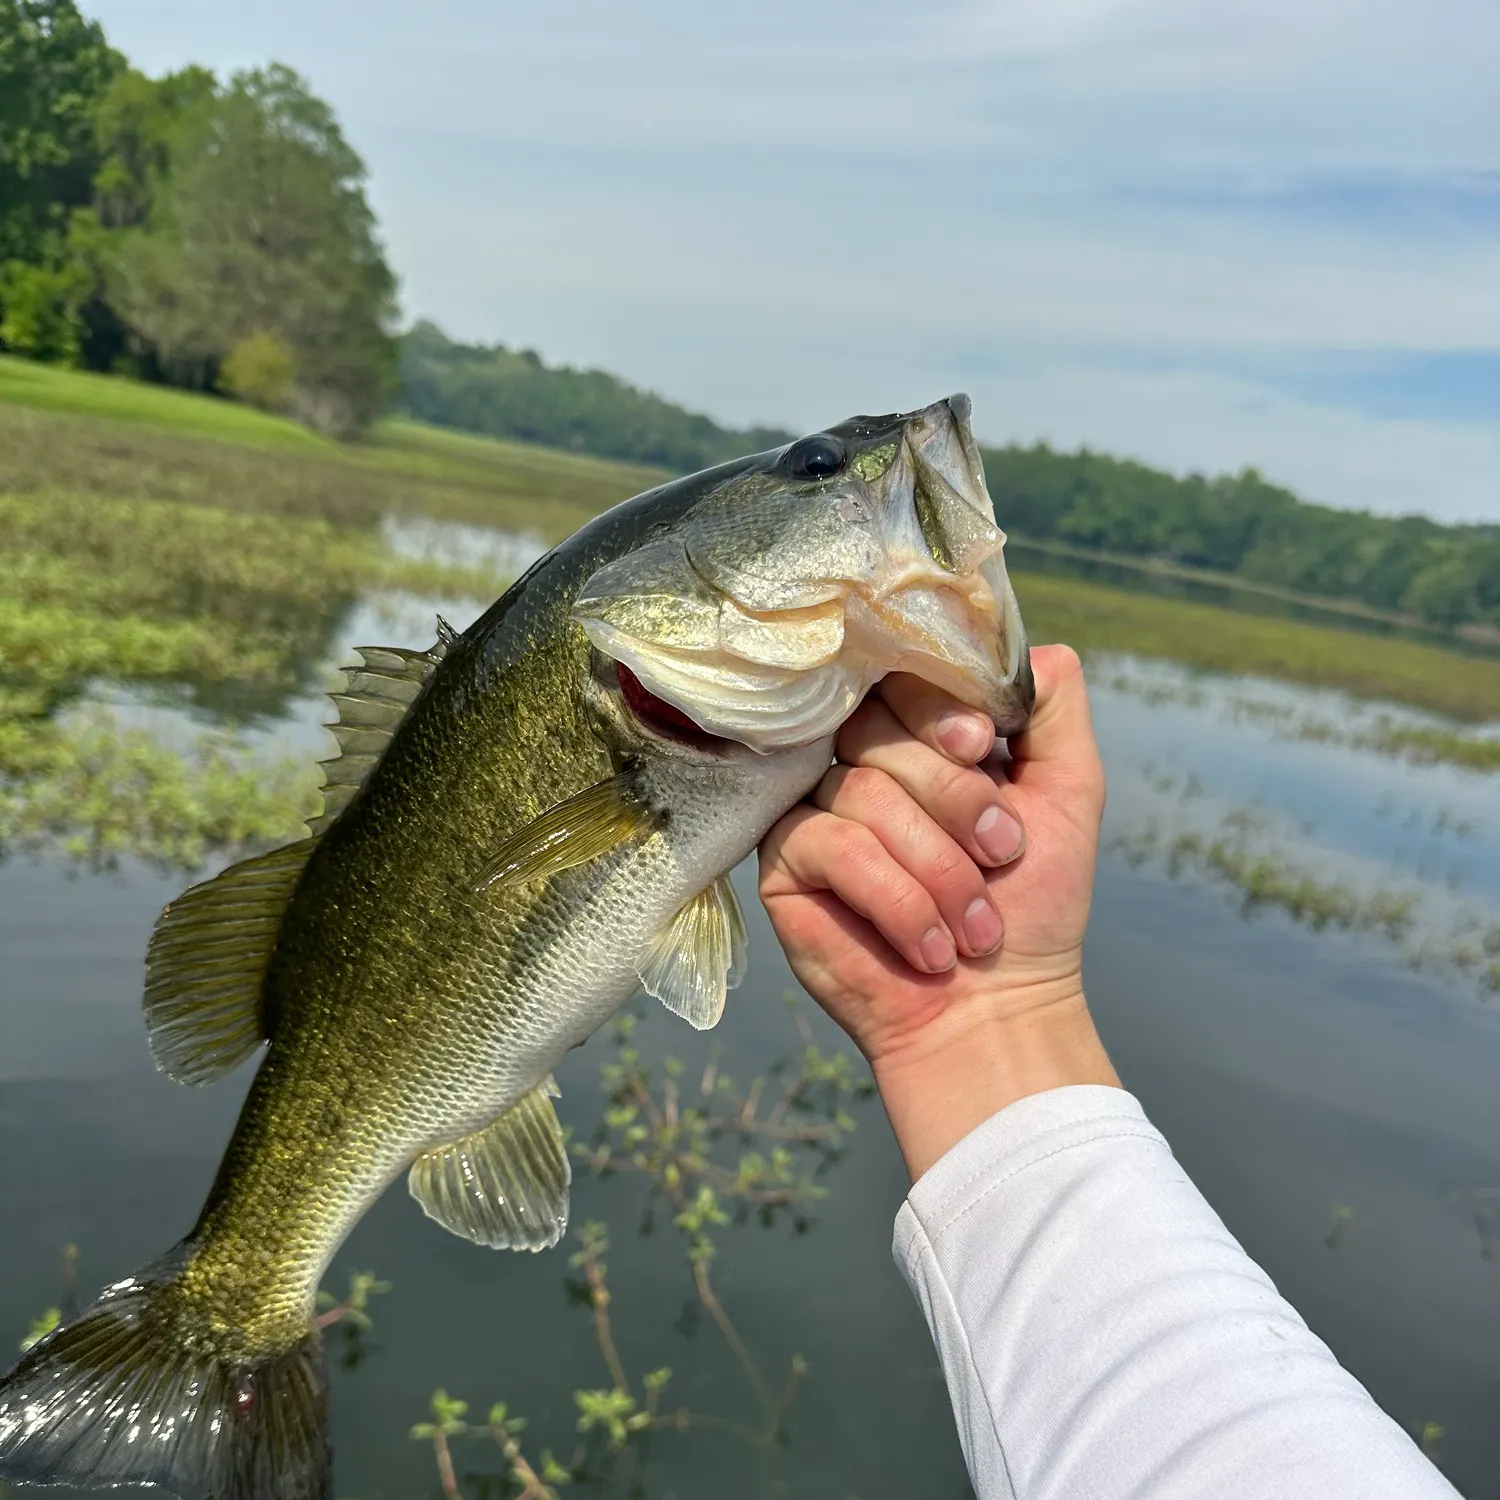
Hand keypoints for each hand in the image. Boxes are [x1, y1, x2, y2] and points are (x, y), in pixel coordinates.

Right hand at [758, 645, 1118, 1177]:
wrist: (994, 1009)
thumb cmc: (1032, 907)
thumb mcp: (1068, 792)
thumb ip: (1052, 707)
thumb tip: (1028, 644)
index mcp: (921, 736)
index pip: (904, 676)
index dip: (939, 706)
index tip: (980, 748)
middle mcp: (863, 760)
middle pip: (879, 728)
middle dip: (953, 799)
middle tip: (1000, 856)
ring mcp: (818, 806)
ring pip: (862, 789)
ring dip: (938, 869)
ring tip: (975, 928)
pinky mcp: (785, 860)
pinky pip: (832, 844)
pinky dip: (898, 900)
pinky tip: (930, 946)